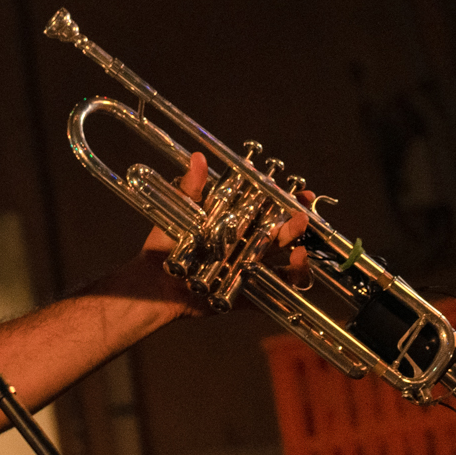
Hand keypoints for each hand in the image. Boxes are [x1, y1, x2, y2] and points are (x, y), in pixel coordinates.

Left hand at [108, 153, 313, 315]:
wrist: (152, 283)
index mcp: (238, 225)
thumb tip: (198, 158)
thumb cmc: (163, 246)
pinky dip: (287, 287)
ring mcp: (249, 272)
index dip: (289, 201)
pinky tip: (290, 277)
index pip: (271, 209)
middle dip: (297, 227)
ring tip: (299, 252)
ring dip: (299, 260)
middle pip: (282, 236)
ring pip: (285, 266)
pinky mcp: (245, 296)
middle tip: (303, 218)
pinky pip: (274, 295)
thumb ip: (191, 189)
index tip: (302, 193)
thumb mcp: (180, 213)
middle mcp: (248, 247)